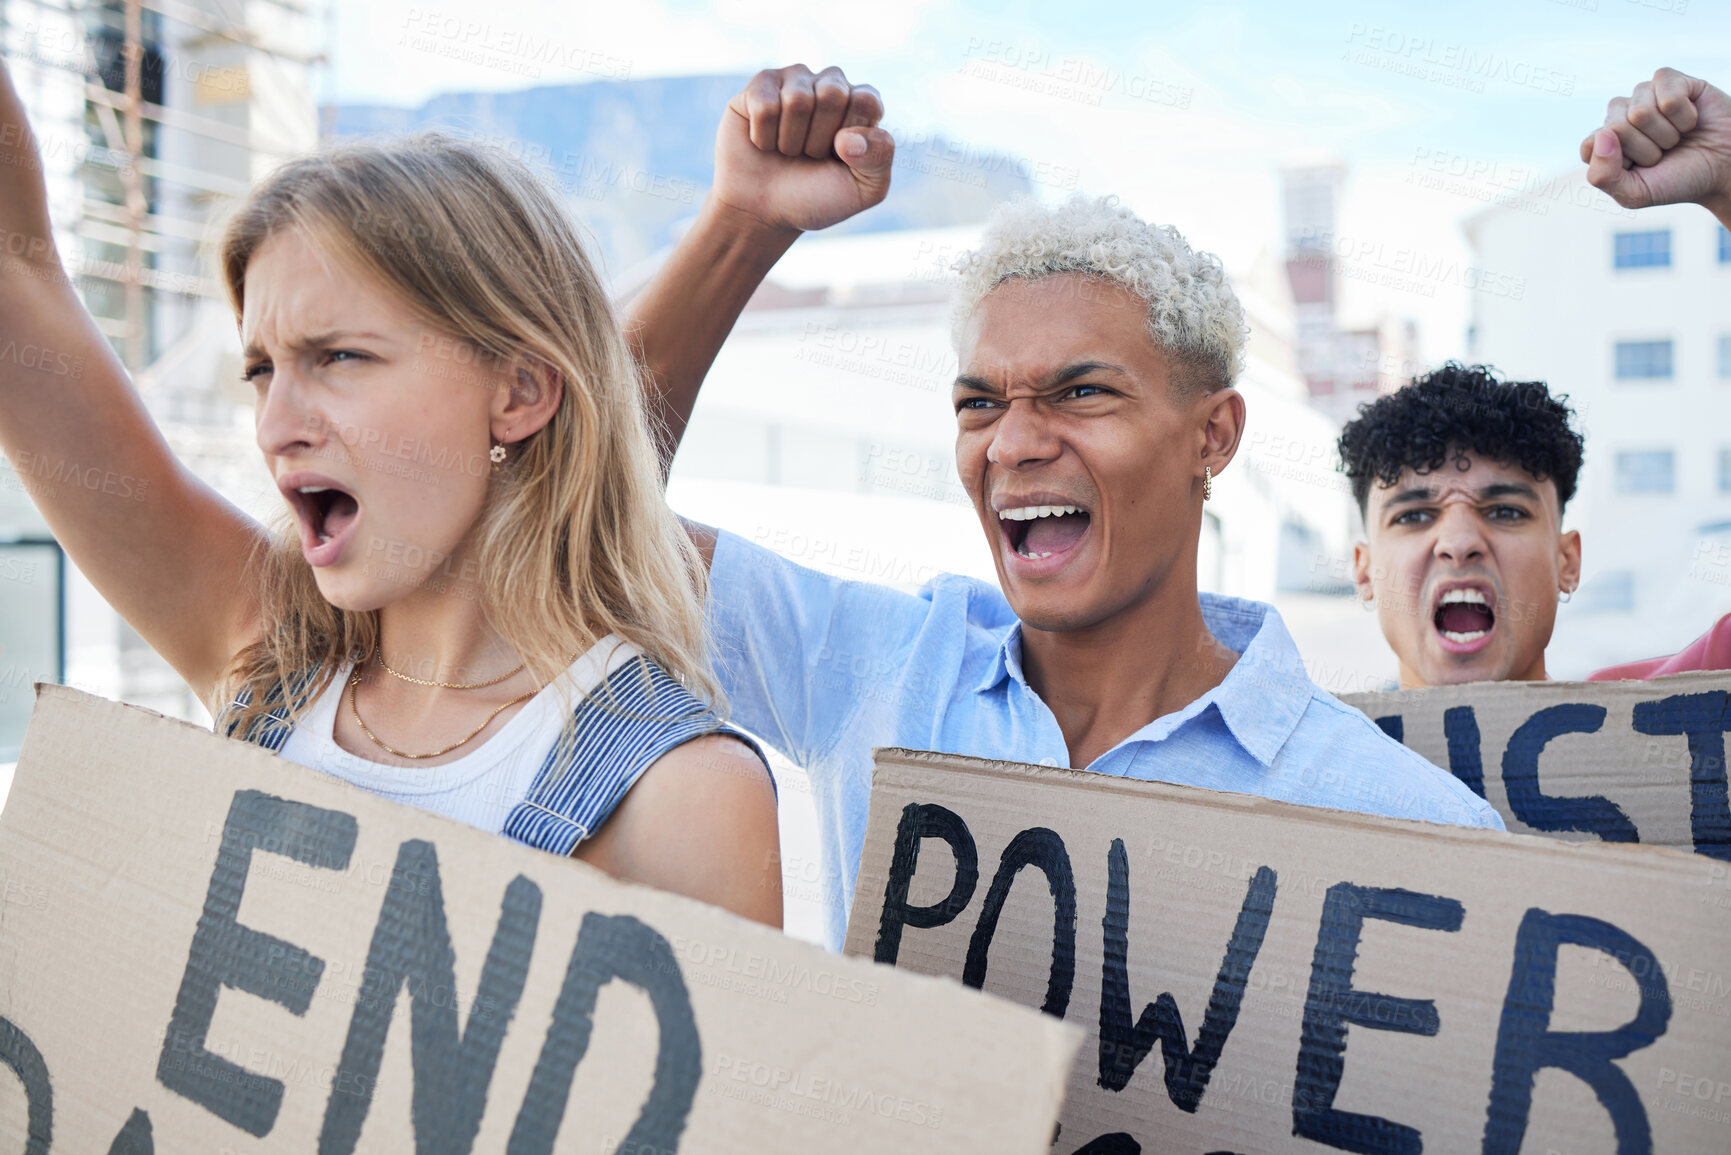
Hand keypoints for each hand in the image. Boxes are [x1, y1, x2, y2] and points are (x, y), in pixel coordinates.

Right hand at [712, 64, 894, 234]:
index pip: (866, 100)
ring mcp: (794, 80)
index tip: (840, 157)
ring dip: (790, 141)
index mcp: (863, 102)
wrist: (765, 211)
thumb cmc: (817, 197)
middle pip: (832, 93)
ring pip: (797, 100)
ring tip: (788, 151)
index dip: (851, 138)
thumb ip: (879, 157)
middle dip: (819, 139)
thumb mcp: (864, 189)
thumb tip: (847, 137)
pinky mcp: (759, 85)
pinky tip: (764, 143)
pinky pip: (764, 106)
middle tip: (811, 155)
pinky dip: (764, 137)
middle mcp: (830, 83)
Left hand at [1580, 68, 1730, 219]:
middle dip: (1646, 150)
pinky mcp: (1669, 80)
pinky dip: (1683, 116)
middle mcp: (1619, 115)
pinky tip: (1690, 119)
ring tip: (1678, 138)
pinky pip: (1667, 96)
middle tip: (1664, 153)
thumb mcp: (1634, 193)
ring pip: (1640, 112)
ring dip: (1666, 134)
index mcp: (1603, 142)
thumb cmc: (1677, 180)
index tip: (1640, 169)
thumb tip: (1602, 134)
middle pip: (1616, 127)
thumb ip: (1603, 176)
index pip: (1591, 145)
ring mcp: (1643, 95)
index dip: (1620, 162)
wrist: (1724, 168)